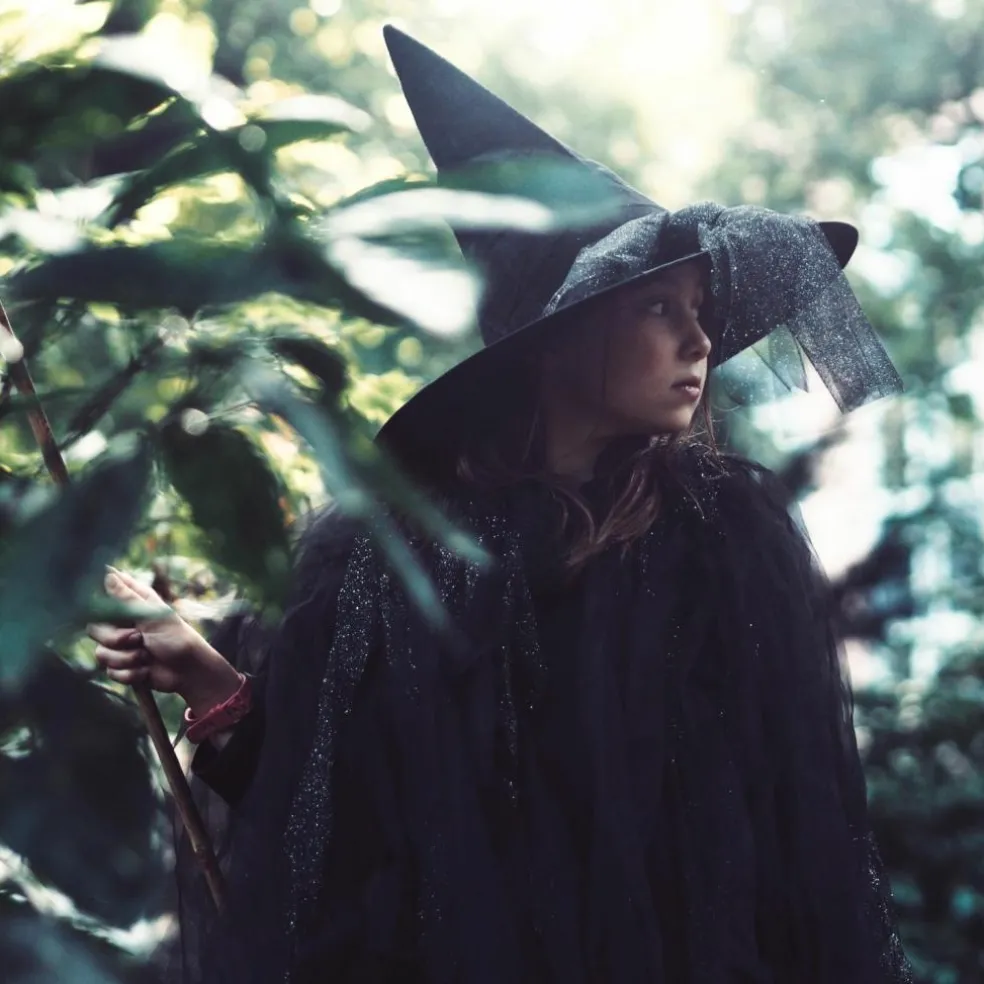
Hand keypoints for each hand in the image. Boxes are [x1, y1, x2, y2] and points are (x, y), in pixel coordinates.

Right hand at [87, 568, 243, 716]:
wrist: (187, 671)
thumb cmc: (176, 638)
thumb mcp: (152, 616)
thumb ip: (127, 598)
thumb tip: (108, 573)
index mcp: (132, 603)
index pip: (104, 593)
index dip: (98, 599)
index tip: (106, 609)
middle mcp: (122, 622)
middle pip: (94, 628)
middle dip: (115, 638)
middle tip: (138, 638)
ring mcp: (120, 645)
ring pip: (101, 652)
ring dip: (126, 658)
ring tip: (146, 657)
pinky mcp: (121, 665)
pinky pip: (110, 671)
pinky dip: (130, 673)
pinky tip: (145, 671)